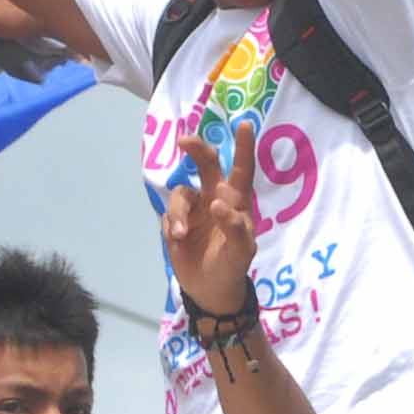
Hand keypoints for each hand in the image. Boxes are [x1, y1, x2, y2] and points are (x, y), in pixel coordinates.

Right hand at [159, 126, 259, 317]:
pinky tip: (179, 243)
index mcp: (235, 200)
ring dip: (178, 213)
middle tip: (183, 141)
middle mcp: (213, 197)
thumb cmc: (232, 265)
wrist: (210, 289)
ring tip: (181, 236)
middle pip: (204, 164)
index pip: (241, 169)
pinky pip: (168, 216)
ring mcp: (193, 209)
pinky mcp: (175, 223)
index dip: (243, 146)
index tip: (245, 123)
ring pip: (180, 194)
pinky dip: (171, 227)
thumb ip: (234, 227)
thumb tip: (216, 204)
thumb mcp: (241, 251)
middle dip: (195, 149)